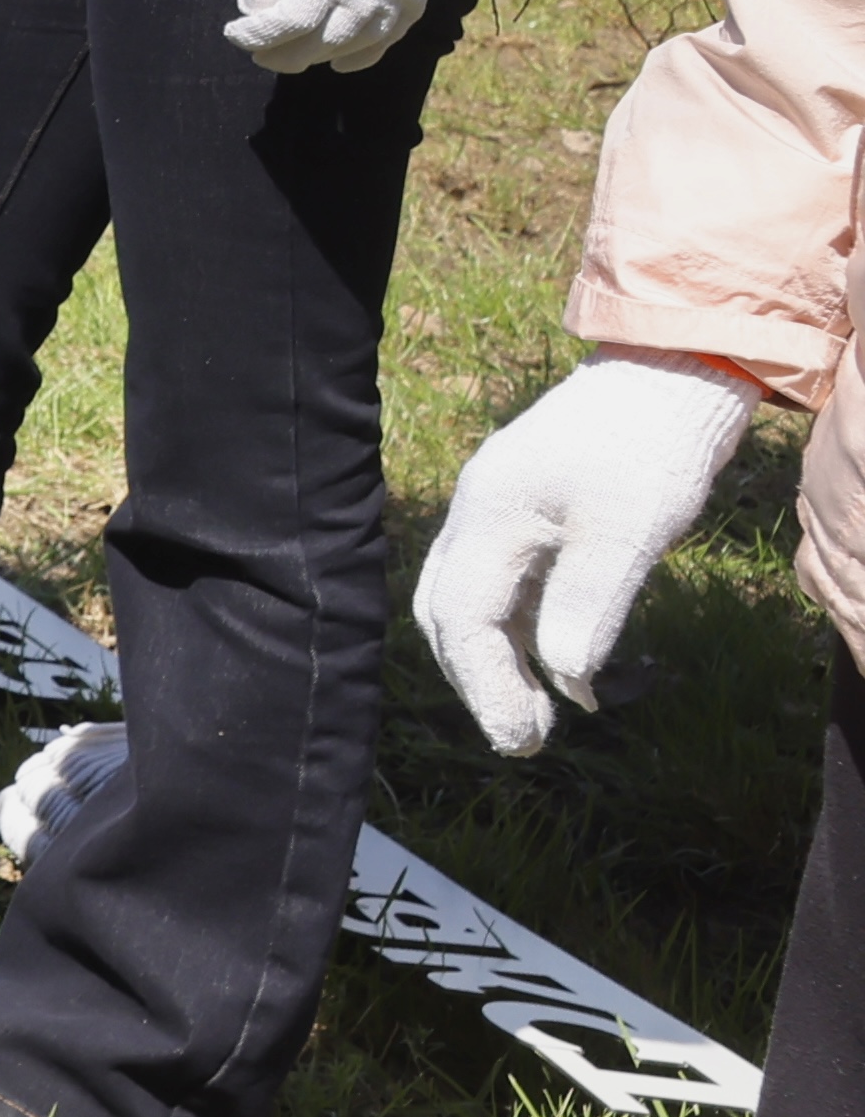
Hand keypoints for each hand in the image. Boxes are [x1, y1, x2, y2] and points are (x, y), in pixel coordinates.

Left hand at [228, 0, 444, 76]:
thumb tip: (254, 10)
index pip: (287, 22)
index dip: (257, 35)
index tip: (235, 34)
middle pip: (318, 42)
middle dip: (282, 54)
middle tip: (259, 53)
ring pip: (351, 45)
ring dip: (317, 56)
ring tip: (290, 54)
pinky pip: (388, 40)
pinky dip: (361, 56)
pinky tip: (337, 61)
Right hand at [414, 358, 762, 754]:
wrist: (669, 377)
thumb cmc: (648, 449)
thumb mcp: (628, 530)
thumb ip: (588, 602)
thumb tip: (565, 677)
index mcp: (488, 515)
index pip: (461, 617)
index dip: (486, 685)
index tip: (524, 739)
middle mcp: (477, 513)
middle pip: (447, 613)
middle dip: (478, 680)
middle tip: (527, 737)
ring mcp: (498, 510)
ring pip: (467, 599)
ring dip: (495, 660)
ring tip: (539, 711)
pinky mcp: (527, 511)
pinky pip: (501, 584)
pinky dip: (517, 631)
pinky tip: (558, 660)